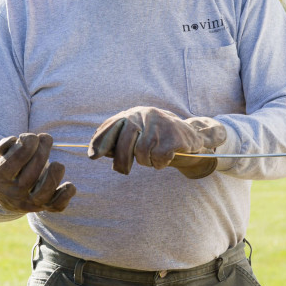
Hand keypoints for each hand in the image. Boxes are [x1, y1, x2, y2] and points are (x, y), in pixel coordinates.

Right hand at [0, 133, 74, 213]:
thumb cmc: (8, 166)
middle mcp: (13, 194)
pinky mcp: (43, 207)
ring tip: (58, 164)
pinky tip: (69, 185)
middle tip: (46, 139)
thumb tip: (15, 140)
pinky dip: (65, 197)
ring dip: (54, 177)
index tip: (33, 137)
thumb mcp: (1, 155)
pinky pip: (56, 207)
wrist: (7, 194)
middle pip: (30, 177)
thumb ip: (6, 145)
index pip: (14, 163)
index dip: (26, 147)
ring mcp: (29, 203)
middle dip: (41, 154)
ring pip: (43, 195)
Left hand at [87, 107, 227, 178]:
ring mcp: (160, 125)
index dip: (100, 141)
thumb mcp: (139, 134)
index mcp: (134, 113)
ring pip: (142, 154)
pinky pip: (158, 159)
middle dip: (121, 161)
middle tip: (123, 171)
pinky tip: (165, 159)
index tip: (92, 156)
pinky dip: (159, 164)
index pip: (112, 126)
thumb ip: (119, 140)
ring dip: (146, 162)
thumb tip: (96, 151)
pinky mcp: (173, 137)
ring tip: (153, 158)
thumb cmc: (159, 137)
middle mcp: (145, 115)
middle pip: (124, 143)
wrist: (192, 135)